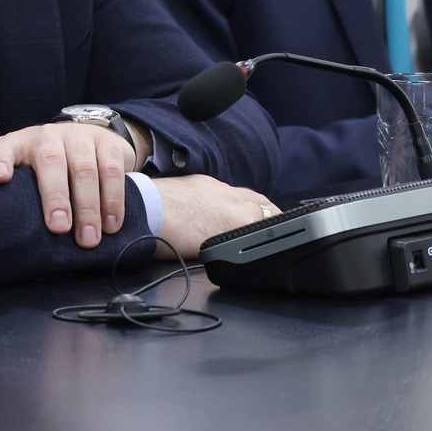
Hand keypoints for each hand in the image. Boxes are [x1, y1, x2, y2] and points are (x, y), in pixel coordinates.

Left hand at [0, 122, 140, 247]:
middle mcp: (49, 136)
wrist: (90, 139)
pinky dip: (114, 200)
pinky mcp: (109, 144)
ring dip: (88, 207)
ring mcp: (80, 137)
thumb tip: (17, 238)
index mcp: (21, 144)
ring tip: (89, 238)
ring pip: (85, 169)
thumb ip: (20, 197)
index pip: (3, 147)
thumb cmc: (51, 169)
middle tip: (59, 228)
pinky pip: (112, 170)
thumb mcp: (30, 175)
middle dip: (56, 197)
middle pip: (51, 161)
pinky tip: (112, 224)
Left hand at [149, 175, 279, 256]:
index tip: (285, 234)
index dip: (281, 228)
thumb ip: (232, 243)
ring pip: (244, 194)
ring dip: (251, 204)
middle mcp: (233, 198)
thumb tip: (242, 246)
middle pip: (263, 204)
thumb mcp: (209, 251)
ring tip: (249, 215)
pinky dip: (229, 198)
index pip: (273, 220)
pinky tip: (219, 206)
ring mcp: (216, 186)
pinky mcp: (201, 180)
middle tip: (273, 223)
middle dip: (270, 214)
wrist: (145, 211)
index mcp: (239, 218)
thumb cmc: (171, 236)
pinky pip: (224, 189)